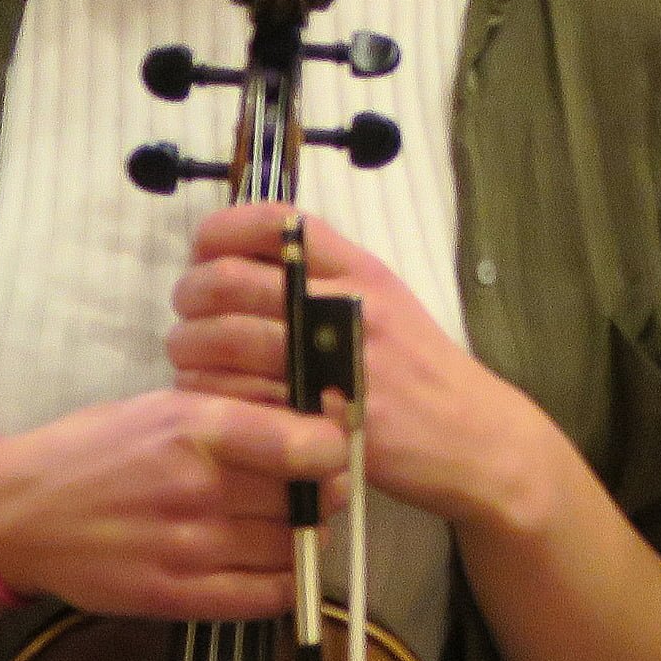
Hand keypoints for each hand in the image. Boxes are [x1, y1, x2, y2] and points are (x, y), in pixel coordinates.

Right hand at [0, 387, 338, 620]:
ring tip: (296, 522)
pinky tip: (281, 565)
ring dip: (307, 537)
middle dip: (324, 492)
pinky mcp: (175, 596)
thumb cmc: (96, 450)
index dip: (335, 448)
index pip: (302, 444)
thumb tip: (313, 421)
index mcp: (194, 428)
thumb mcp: (163, 407)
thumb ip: (235, 414)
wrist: (18, 515)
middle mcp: (197, 489)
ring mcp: (187, 548)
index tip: (336, 447)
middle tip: (320, 486)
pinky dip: (287, 583)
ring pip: (292, 548)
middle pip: (304, 499)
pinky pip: (263, 597)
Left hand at [170, 204, 567, 537]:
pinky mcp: (322, 416)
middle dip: (189, 295)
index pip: (273, 222)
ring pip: (223, 341)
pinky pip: (239, 398)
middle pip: (230, 280)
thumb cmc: (420, 370)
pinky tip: (210, 400)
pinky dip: (209, 397)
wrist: (474, 438)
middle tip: (187, 315)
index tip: (204, 252)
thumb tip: (248, 257)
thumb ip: (327, 275)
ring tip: (190, 360)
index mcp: (359, 270)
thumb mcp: (386, 302)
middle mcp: (346, 306)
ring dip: (188, 350)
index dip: (220, 231)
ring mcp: (334, 363)